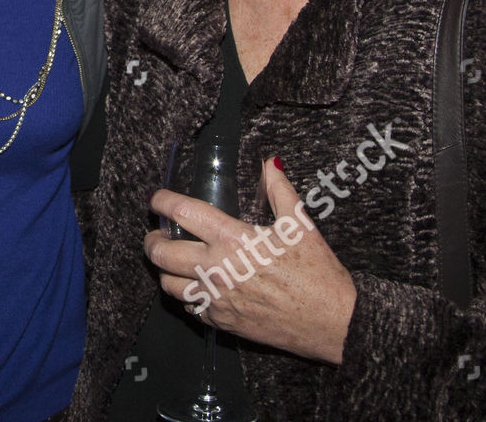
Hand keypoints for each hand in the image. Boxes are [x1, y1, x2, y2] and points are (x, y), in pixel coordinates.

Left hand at [145, 158, 355, 364]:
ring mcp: (216, 299)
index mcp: (232, 239)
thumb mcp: (300, 225)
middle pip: (161, 253)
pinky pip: (189, 308)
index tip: (157, 199)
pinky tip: (197, 287)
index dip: (162, 202)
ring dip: (165, 271)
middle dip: (152, 240)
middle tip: (157, 234)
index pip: (182, 213)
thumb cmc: (319, 273)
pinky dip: (187, 296)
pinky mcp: (221, 323)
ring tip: (173, 262)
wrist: (333, 323)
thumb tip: (271, 163)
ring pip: (168, 285)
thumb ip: (280, 190)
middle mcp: (216, 269)